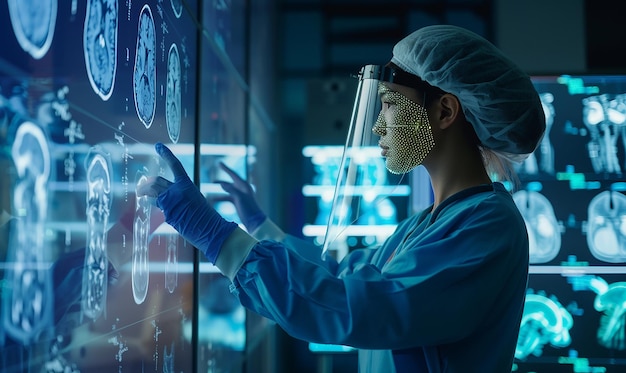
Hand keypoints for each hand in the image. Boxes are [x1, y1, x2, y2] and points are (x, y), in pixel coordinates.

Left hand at [136, 143, 237, 262]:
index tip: (158, 146)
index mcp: (186, 184)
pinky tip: (162, 216)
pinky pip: (156, 209)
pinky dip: (156, 212)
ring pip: (152, 195)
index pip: (175, 164)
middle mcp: (177, 190)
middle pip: (156, 182)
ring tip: (143, 198)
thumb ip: (178, 194)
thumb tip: (162, 196)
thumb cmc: (204, 215)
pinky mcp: (166, 213)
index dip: (166, 154)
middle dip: (146, 185)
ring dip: (146, 196)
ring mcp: (171, 202)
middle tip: (141, 188)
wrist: (210, 228)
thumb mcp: (193, 198)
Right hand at [216, 162, 265, 231]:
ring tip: (211, 186)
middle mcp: (242, 189)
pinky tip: (213, 199)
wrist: (255, 222)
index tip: (219, 163)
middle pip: (230, 181)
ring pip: (228, 190)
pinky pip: (227, 198)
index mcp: (244, 186)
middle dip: (221, 179)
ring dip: (220, 189)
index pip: (233, 174)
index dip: (226, 168)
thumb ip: (231, 190)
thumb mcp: (239, 198)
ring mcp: (240, 196)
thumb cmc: (249, 209)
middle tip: (213, 176)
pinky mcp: (238, 202)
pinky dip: (221, 198)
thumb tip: (222, 183)